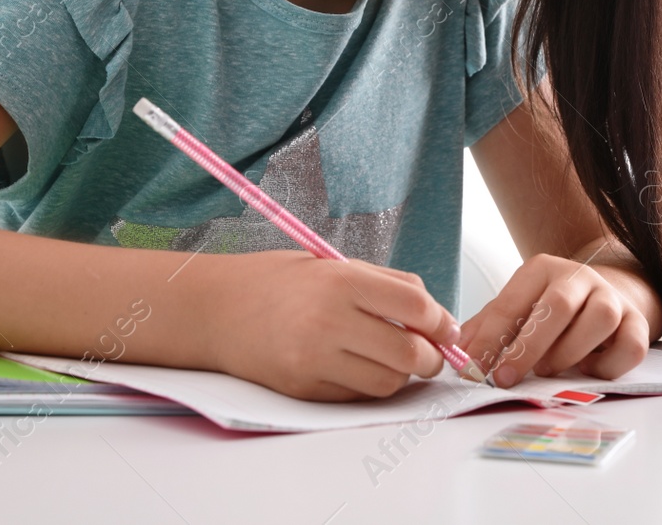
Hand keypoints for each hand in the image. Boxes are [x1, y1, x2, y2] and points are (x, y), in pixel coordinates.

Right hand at [202, 251, 462, 401]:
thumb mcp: (332, 265)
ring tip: (391, 358)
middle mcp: (329, 320)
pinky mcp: (303, 388)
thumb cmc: (277, 282)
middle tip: (430, 352)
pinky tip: (358, 366)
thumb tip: (436, 314)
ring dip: (400, 375)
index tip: (446, 328)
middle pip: (409, 352)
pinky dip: (368, 385)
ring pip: (387, 382)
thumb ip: (386, 285)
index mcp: (341, 281)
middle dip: (431, 357)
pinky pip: (357, 396)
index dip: (441, 321)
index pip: (416, 306)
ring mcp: (314, 359)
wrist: (215, 309)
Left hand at [454, 252, 652, 387]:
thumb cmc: (551, 307)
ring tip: (548, 369)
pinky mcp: (638, 322)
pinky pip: (630, 346)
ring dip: (569, 352)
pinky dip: (608, 366)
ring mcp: (612, 298)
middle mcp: (580, 277)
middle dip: (528, 347)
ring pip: (599, 320)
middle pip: (558, 306)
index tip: (473, 368)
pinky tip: (587, 370)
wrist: (609, 291)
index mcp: (542, 269)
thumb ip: (487, 327)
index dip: (489, 338)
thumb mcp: (517, 307)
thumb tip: (457, 353)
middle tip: (506, 377)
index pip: (511, 303)